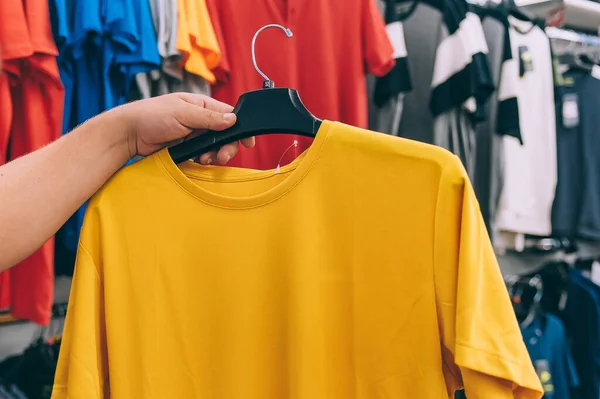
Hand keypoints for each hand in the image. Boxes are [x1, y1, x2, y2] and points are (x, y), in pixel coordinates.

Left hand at [122, 93, 254, 164]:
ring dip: (215, 155)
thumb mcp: (183, 113)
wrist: (129, 134)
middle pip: (225, 134)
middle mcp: (200, 119)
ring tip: (206, 160)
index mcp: (201, 105)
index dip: (240, 128)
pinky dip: (204, 159)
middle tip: (222, 157)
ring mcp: (193, 134)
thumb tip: (233, 118)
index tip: (247, 142)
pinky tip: (199, 162)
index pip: (229, 114)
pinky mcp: (186, 147)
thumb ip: (209, 118)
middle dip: (227, 146)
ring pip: (215, 146)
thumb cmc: (151, 116)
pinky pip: (203, 154)